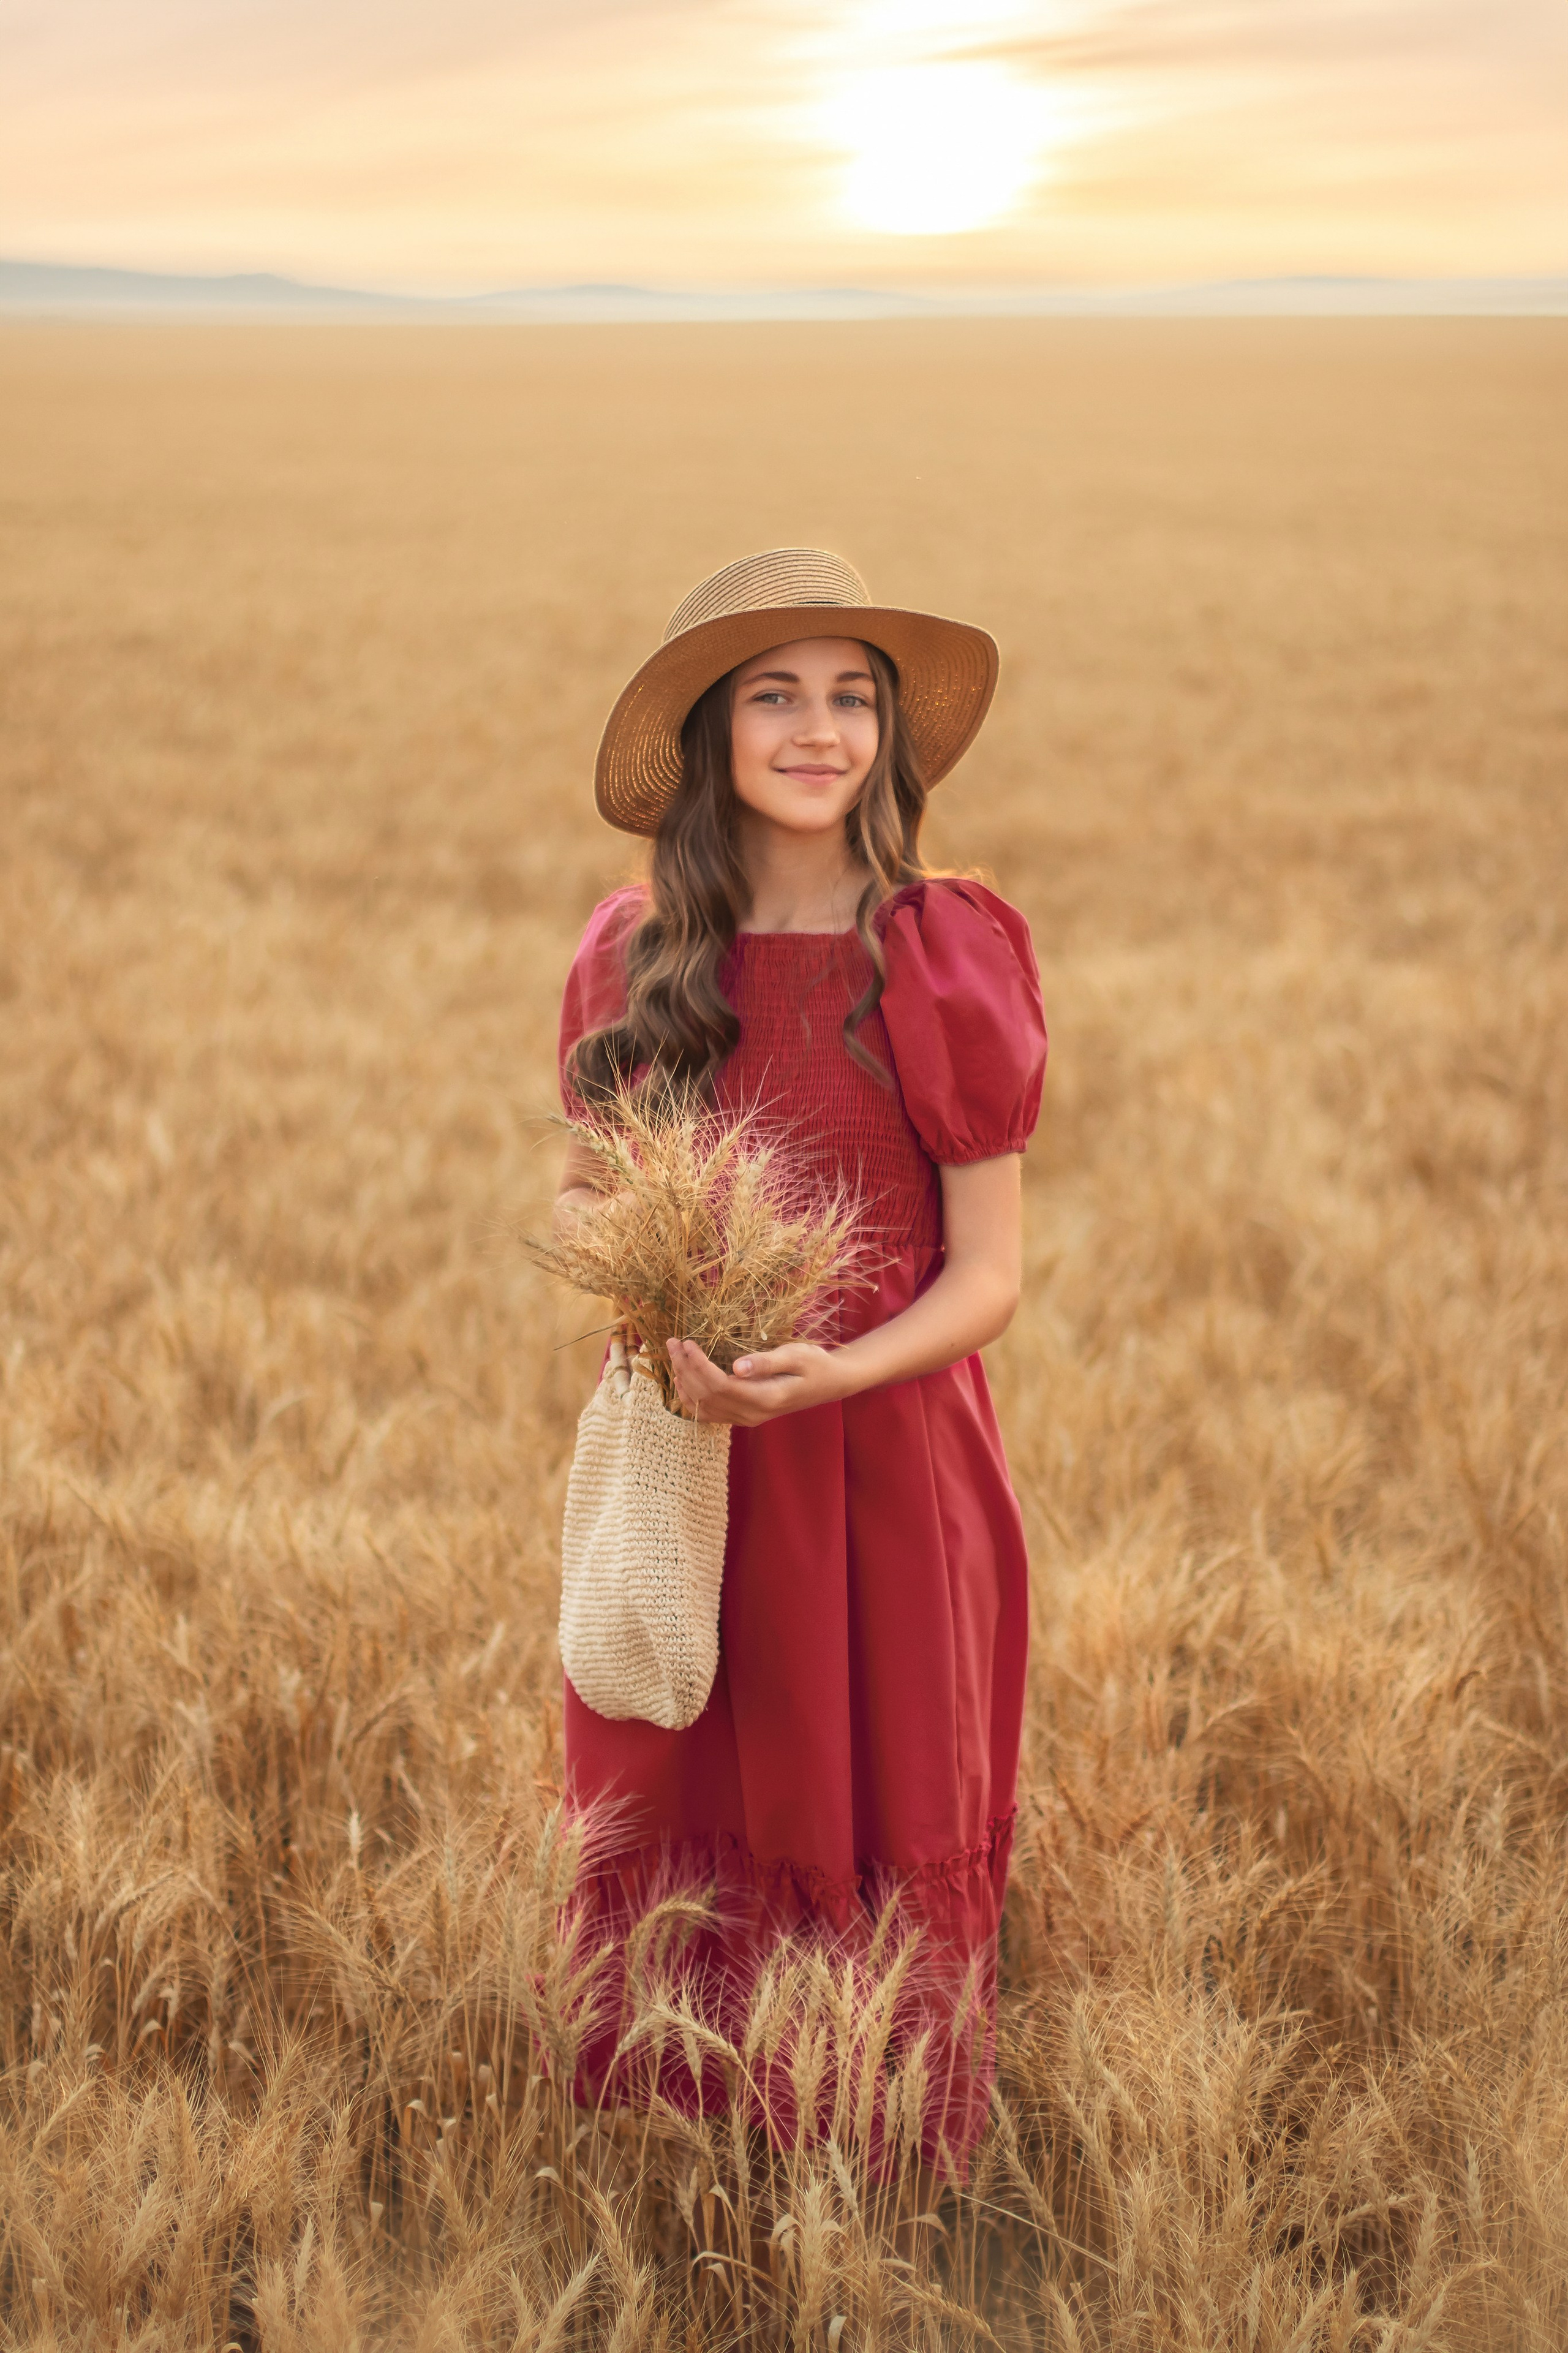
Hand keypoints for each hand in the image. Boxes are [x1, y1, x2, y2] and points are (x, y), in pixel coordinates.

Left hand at [665, 1337, 849, 1425]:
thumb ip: (765, 1362)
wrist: (830, 1383)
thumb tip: (736, 1367)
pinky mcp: (743, 1416)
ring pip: (704, 1406)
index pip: (719, 1385)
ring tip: (674, 1355)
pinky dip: (692, 1397)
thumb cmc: (815, 1364)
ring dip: (685, 1381)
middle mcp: (751, 1414)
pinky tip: (684, 1379)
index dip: (698, 1365)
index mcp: (764, 1399)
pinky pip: (709, 1413)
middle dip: (685, 1368)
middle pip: (707, 1396)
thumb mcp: (795, 1356)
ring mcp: (746, 1418)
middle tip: (673, 1343)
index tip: (687, 1342)